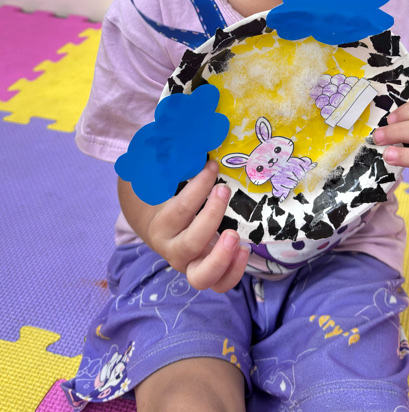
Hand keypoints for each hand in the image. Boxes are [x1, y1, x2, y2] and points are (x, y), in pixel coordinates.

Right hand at [145, 160, 249, 291]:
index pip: (179, 209)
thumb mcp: (163, 177)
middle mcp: (173, 250)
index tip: (212, 166)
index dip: (197, 187)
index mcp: (160, 226)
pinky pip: (220, 284)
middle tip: (224, 191)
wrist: (163, 229)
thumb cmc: (168, 198)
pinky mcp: (209, 273)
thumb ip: (169, 158)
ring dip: (221, 258)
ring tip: (236, 236)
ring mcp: (191, 265)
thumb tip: (181, 127)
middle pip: (190, 244)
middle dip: (210, 218)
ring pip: (202, 277)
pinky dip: (234, 272)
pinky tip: (245, 249)